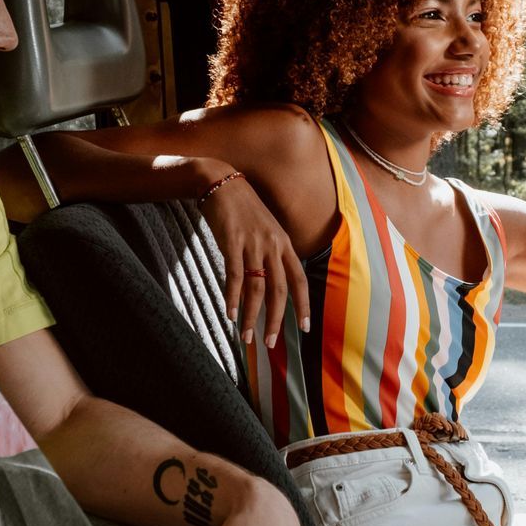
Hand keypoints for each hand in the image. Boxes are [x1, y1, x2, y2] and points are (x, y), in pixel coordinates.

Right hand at [200, 167, 310, 348]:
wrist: (221, 183)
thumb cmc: (242, 209)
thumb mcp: (265, 229)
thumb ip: (271, 254)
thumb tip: (271, 282)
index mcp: (284, 244)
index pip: (299, 280)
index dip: (302, 305)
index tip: (304, 328)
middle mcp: (273, 246)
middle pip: (280, 290)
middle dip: (276, 320)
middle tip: (270, 343)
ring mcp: (253, 244)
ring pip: (257, 288)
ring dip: (252, 316)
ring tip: (247, 336)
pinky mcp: (232, 243)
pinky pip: (235, 276)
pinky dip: (233, 298)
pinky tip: (231, 314)